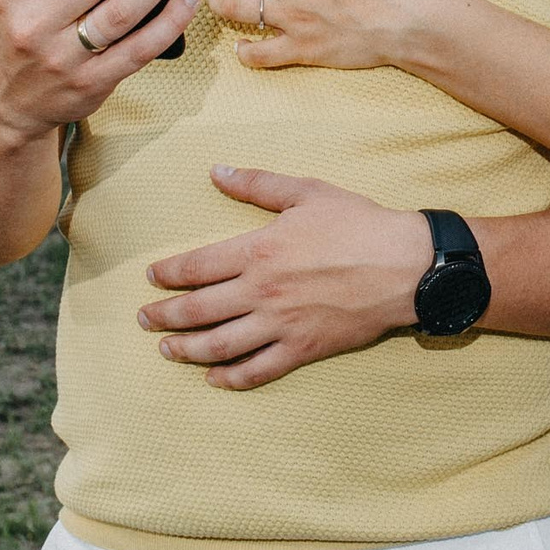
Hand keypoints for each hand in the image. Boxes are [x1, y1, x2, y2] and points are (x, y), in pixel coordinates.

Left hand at [137, 166, 432, 388]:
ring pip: (218, 345)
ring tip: (167, 349)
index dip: (167, 274)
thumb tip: (216, 171)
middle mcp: (261, 291)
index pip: (196, 267)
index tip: (151, 278)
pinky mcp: (302, 348)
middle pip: (197, 310)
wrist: (405, 266)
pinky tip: (214, 378)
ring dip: (186, 349)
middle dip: (163, 316)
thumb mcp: (307, 192)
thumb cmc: (358, 224)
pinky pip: (257, 370)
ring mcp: (280, 324)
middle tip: (144, 318)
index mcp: (258, 251)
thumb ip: (257, 184)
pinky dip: (231, 378)